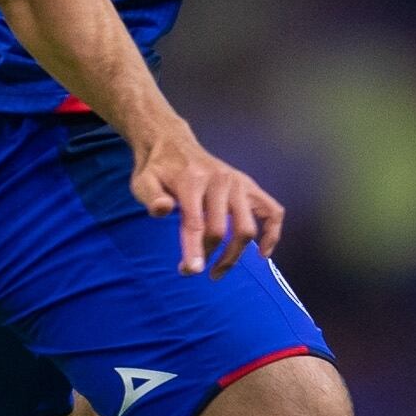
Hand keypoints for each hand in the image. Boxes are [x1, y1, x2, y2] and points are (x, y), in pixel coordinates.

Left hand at [129, 129, 283, 276]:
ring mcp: (238, 182)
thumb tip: (162, 210)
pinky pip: (272, 212)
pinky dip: (272, 234)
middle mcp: (220, 180)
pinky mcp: (249, 186)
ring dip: (234, 255)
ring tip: (218, 270)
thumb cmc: (157, 169)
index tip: (191, 271)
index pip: (195, 222)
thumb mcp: (143, 181)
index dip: (193, 250)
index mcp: (192, 180)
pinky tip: (262, 254)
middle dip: (206, 255)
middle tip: (191, 269)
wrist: (173, 144)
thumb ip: (151, 197)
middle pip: (221, 230)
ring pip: (247, 228)